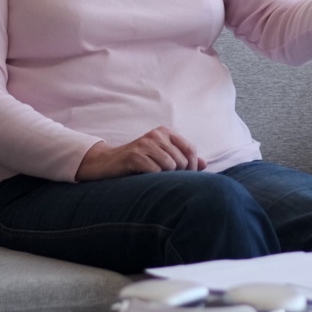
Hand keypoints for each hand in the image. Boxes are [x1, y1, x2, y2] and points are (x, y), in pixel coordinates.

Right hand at [75, 126, 207, 180]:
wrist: (107, 163)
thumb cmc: (138, 161)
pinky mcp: (134, 156)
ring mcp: (144, 143)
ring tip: (154, 177)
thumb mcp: (161, 156)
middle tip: (166, 180)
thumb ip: (183, 158)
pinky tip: (144, 177)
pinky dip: (153, 178)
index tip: (185, 177)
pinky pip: (155, 171)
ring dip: (164, 177)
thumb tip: (204, 164)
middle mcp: (156, 134)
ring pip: (170, 166)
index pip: (190, 149)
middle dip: (178, 174)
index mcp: (165, 132)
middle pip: (181, 160)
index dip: (191, 167)